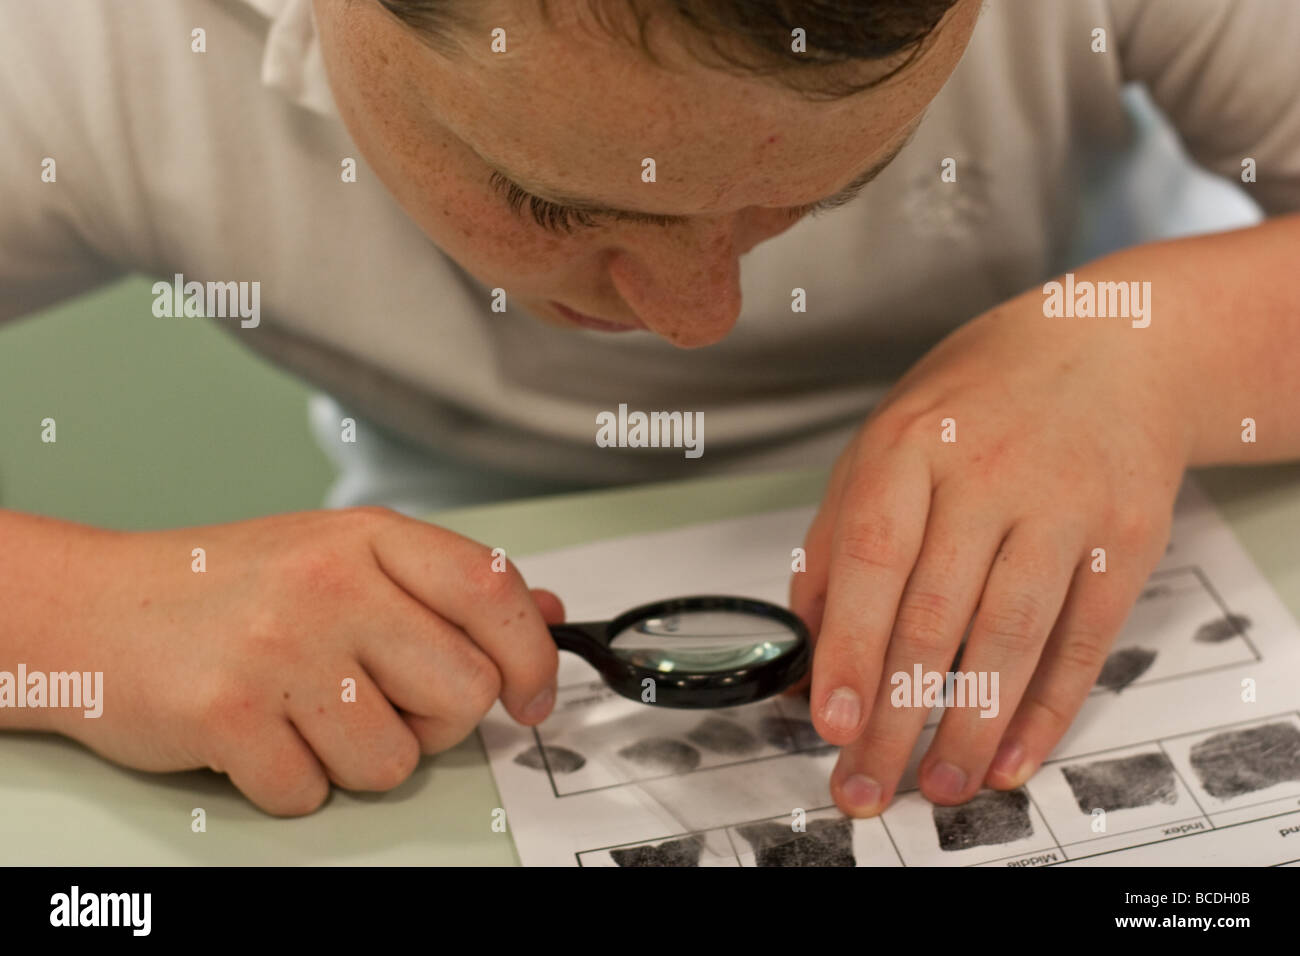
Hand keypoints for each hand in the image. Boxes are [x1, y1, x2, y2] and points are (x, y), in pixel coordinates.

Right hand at [56, 507, 562, 814]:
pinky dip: (293, 783)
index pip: (493, 592)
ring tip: (306, 713)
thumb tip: (544, 613)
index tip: (530, 698)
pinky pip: (313, 794)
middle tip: (380, 702)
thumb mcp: (342, 556)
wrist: (94, 608)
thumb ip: (445, 586)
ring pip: (394, 761)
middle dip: (434, 723)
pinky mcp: (228, 715)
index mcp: (368, 537)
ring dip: (357, 758)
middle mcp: (330, 584)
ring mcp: (279, 648)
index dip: (532, 657)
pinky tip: (261, 734)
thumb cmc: (226, 586)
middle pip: (462, 694)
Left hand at [790, 288, 1190, 814]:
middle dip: (895, 713)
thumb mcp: (883, 443)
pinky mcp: (1127, 536)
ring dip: (970, 723)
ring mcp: (1064, 503)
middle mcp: (986, 472)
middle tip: (867, 782)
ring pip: (1011, 634)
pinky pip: (1085, 638)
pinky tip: (1012, 755)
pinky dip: (1049, 707)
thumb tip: (805, 647)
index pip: (871, 559)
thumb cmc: (975, 403)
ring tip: (939, 785)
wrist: (1109, 346)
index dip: (848, 646)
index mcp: (908, 447)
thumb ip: (834, 539)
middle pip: (934, 613)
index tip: (829, 720)